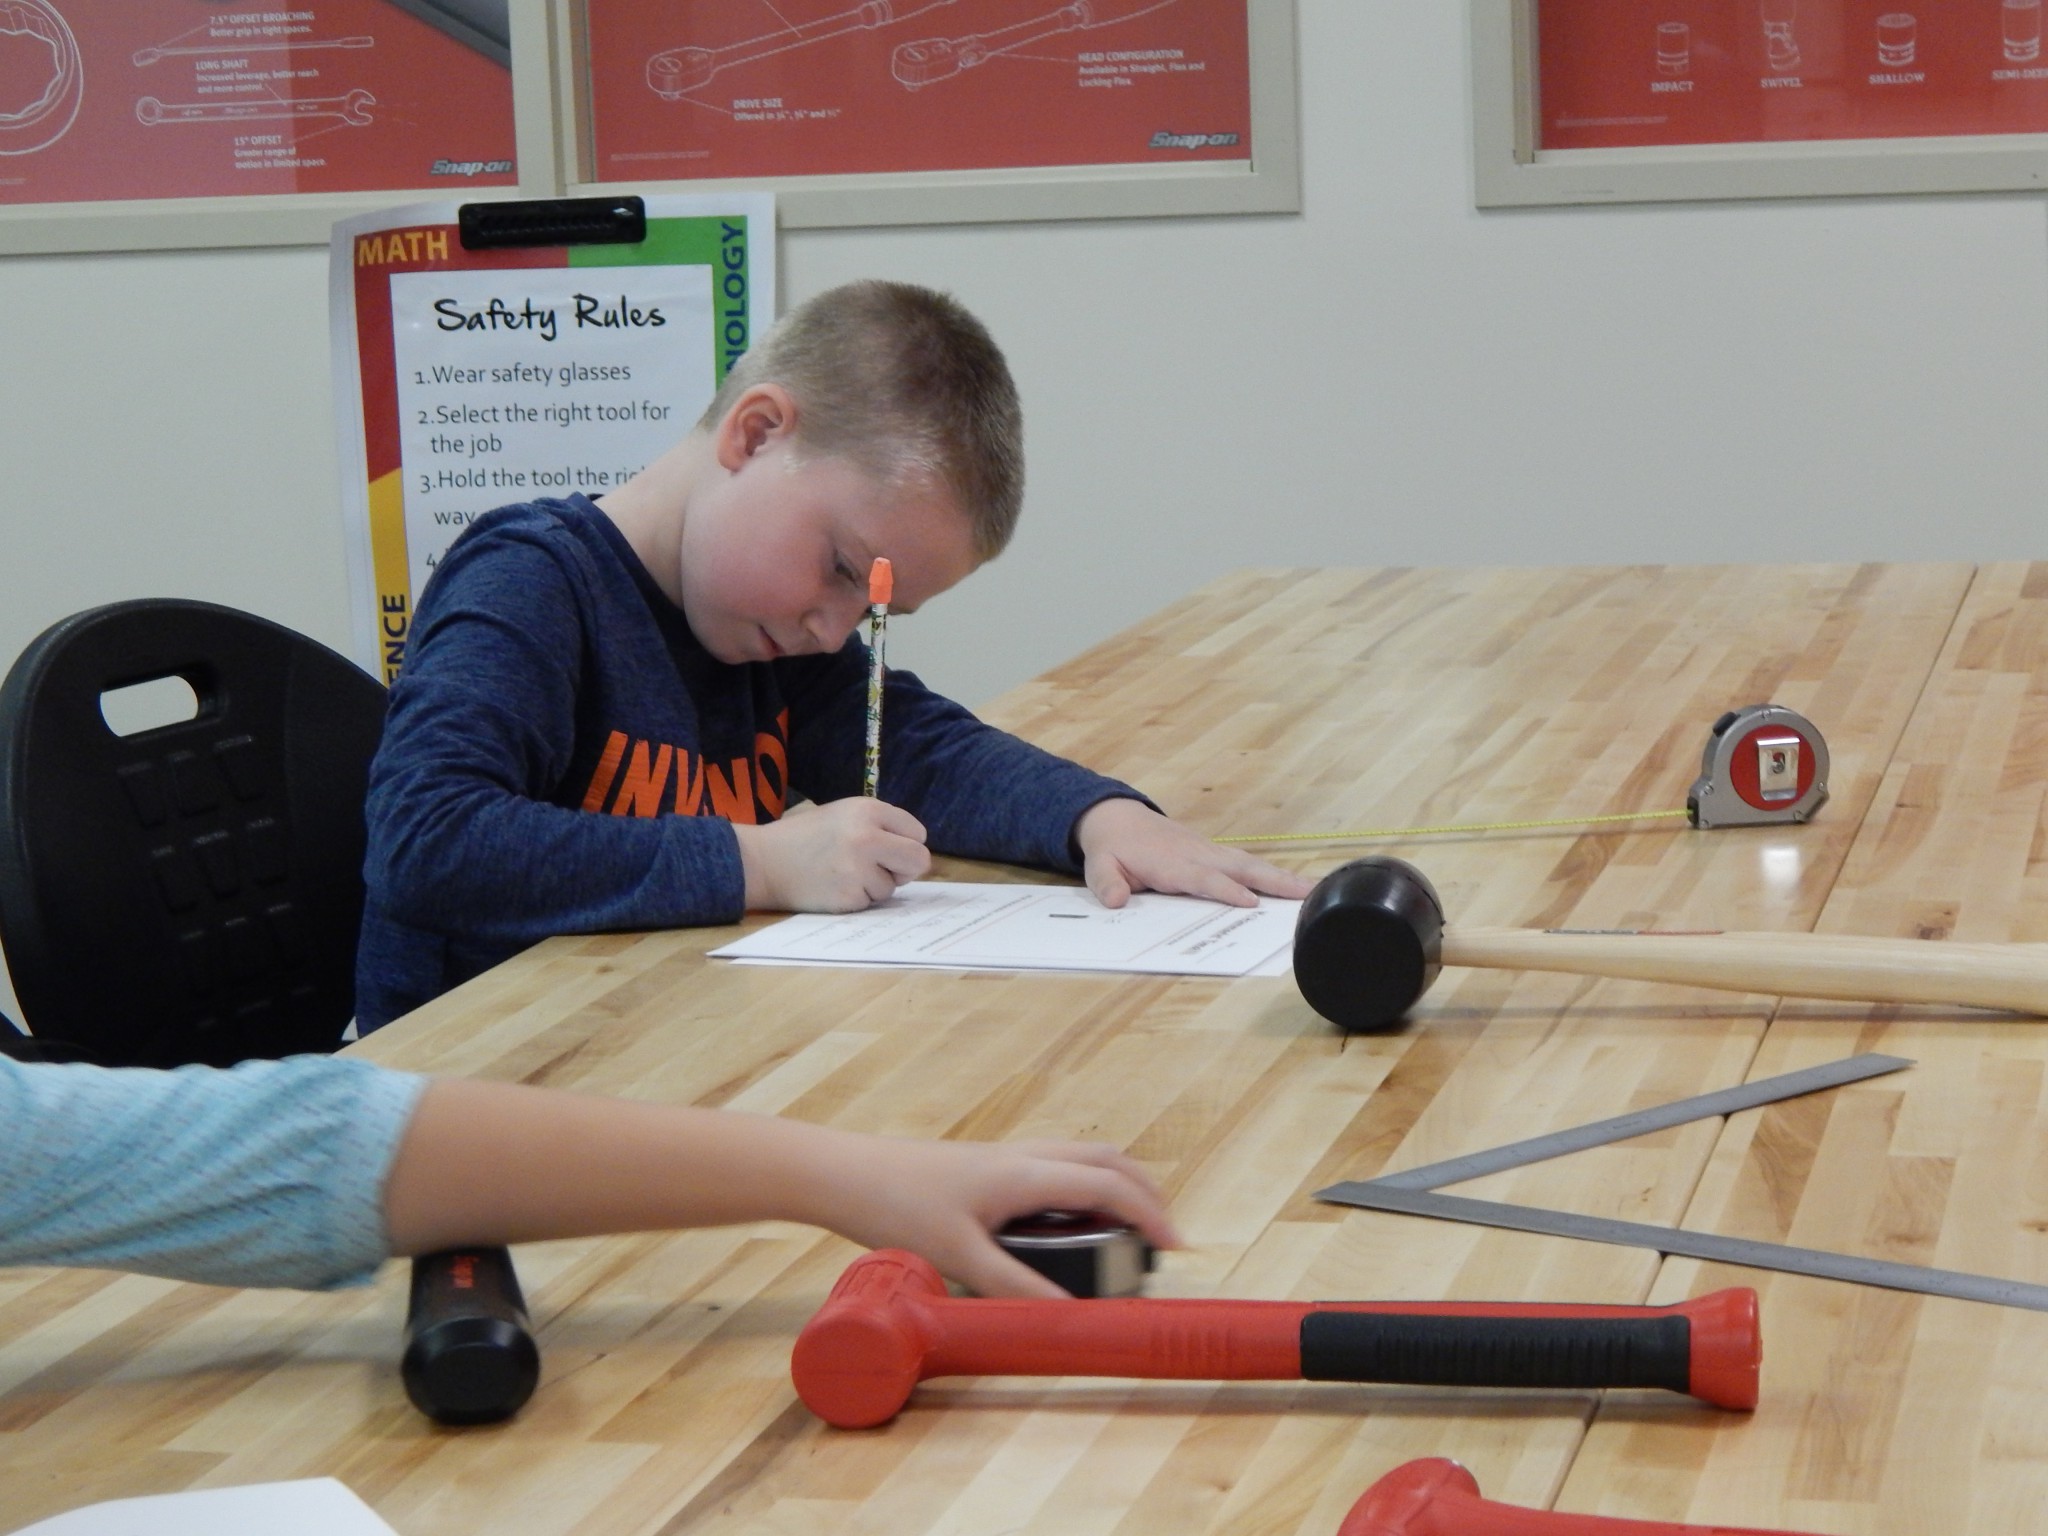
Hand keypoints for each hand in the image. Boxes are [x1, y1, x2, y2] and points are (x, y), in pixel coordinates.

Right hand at [734, 797, 929, 910]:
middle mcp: (867, 836)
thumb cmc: (805, 837)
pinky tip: (833, 886)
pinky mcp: (849, 896)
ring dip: (874, 885)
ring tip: (842, 873)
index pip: (917, 832)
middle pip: (919, 859)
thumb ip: (880, 827)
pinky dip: (857, 899)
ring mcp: (859, 868)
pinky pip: (872, 902)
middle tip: (885, 869)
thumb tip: (918, 856)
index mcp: (868, 810)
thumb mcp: (844, 814)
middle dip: (906, 869)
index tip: (888, 848)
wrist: (763, 861)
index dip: (905, 843)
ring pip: (892, 886)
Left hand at [813, 1135, 1180, 1298]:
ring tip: (1126, 1230)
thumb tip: (1070, 1312)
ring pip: (1082, 1158)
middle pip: (1108, 1159)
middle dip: (1145, 1192)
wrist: (847, 1173)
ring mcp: (1007, 1156)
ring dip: (1115, 1185)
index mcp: (1026, 1173)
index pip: (1110, 1186)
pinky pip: (1056, 1165)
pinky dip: (1083, 1186)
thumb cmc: (898, 1208)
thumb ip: (1015, 1286)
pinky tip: (1068, 1222)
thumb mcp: (959, 1258)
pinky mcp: (989, 1164)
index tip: (1176, 1248)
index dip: (1150, 1214)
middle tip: (1161, 1235)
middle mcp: (1024, 1155)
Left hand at [1073, 798, 1312, 908]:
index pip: (1202, 878)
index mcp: (1171, 863)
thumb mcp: (1099, 867)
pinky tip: (1294, 887)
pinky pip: (1246, 864)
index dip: (1225, 890)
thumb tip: (1116, 900)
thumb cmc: (1112, 849)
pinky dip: (1272, 875)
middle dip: (1272, 881)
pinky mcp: (1215, 854)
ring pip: (1250, 865)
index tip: (1250, 903)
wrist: (1117, 817)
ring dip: (1282, 878)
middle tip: (1305, 894)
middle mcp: (1197, 855)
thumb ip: (1107, 884)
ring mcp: (1209, 852)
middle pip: (1240, 868)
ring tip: (1313, 892)